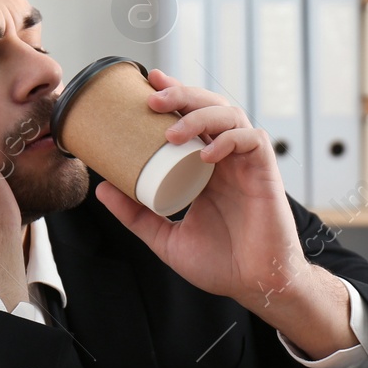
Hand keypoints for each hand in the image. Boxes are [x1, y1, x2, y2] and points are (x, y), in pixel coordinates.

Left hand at [91, 69, 314, 307]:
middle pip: (209, 107)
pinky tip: (207, 153)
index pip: (191, 119)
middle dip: (182, 95)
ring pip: (231, 115)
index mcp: (206, 168)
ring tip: (172, 131)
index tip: (148, 83)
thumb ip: (136, 215)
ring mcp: (247, 163)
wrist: (256, 285)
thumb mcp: (166, 238)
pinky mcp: (266, 172)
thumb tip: (101, 188)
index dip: (175, 96)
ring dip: (200, 115)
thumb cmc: (222, 264)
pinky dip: (230, 139)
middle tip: (153, 97)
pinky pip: (252, 140)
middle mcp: (227, 159)